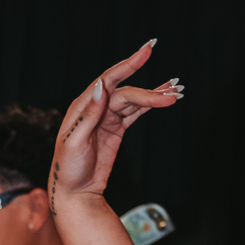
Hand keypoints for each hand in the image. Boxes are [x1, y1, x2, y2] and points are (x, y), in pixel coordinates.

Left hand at [48, 42, 181, 208]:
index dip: (128, 65)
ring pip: (134, 101)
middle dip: (149, 93)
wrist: (74, 193)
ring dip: (154, 96)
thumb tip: (102, 87)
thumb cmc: (68, 169)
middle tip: (172, 95)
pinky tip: (165, 98)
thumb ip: (89, 115)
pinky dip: (150, 105)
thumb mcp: (74, 142)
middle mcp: (96, 107)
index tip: (146, 52)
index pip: (109, 79)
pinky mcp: (116, 129)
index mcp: (83, 105)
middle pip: (127, 93)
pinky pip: (136, 112)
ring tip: (177, 92)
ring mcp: (107, 117)